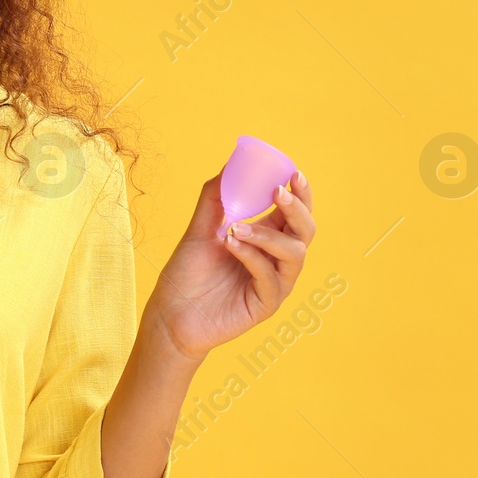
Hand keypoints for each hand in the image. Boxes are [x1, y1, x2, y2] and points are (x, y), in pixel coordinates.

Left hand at [143, 170, 315, 362]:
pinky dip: (252, 256)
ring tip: (236, 227)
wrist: (171, 312)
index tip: (293, 173)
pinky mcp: (266, 305)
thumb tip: (229, 165)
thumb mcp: (199, 228)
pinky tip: (230, 244)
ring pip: (295, 254)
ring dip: (268, 234)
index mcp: (266, 238)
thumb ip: (215, 198)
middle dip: (297, 209)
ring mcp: (274, 283)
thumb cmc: (188, 272)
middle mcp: (276, 260)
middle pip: (306, 231)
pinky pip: (271, 278)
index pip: (294, 213)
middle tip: (278, 193)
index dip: (300, 194)